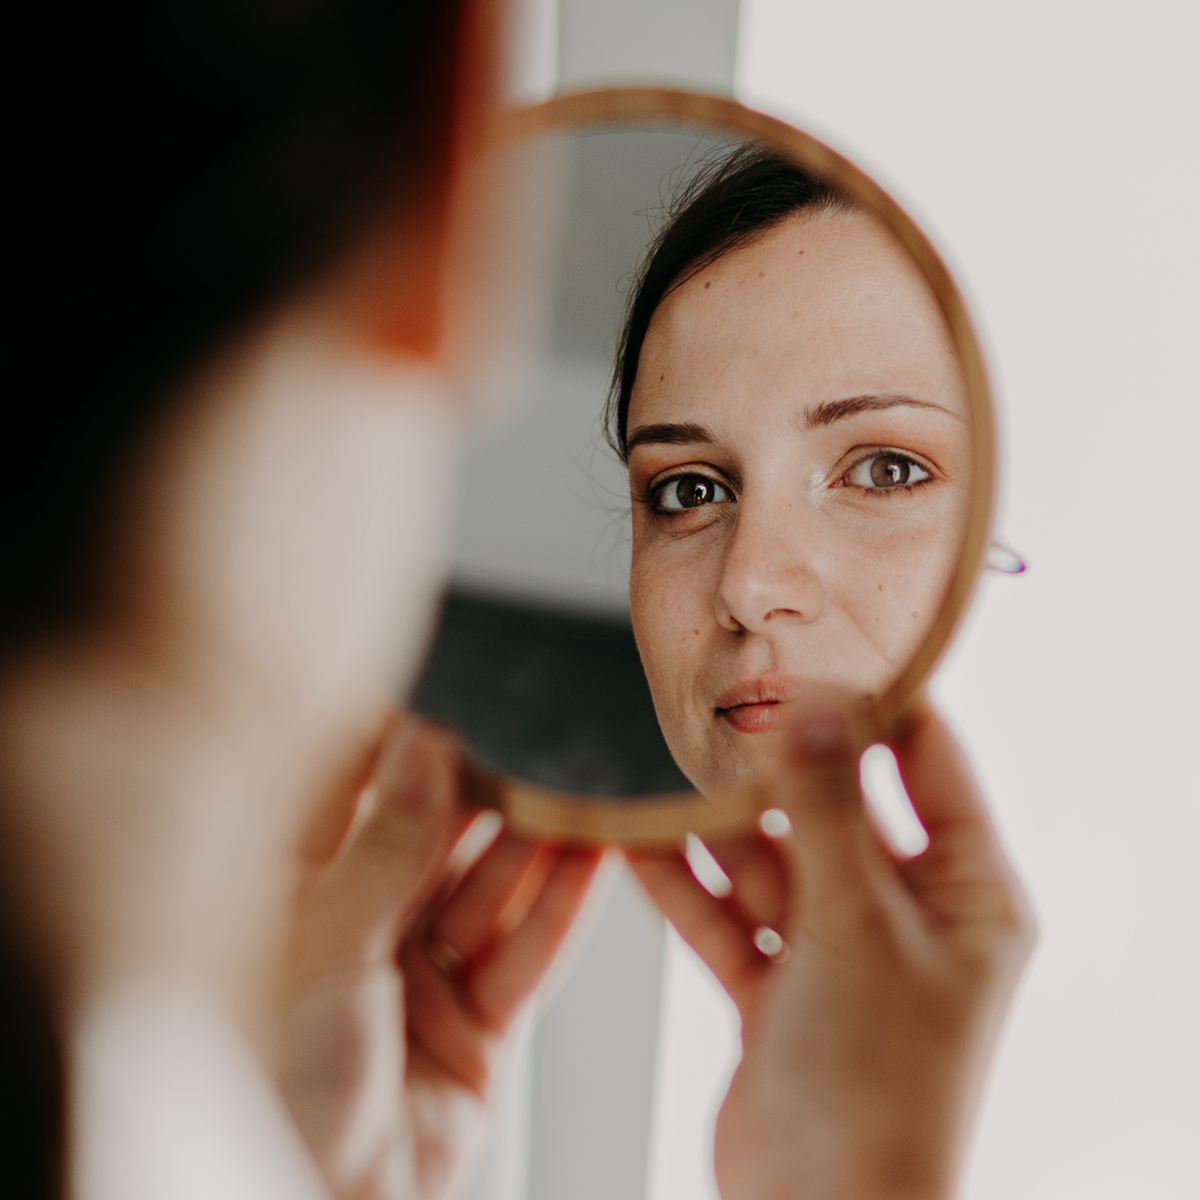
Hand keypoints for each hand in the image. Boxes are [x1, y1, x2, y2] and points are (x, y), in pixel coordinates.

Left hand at [273, 714, 601, 1199]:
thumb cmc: (285, 1098)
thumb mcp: (330, 951)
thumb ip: (385, 849)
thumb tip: (422, 753)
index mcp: (300, 908)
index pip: (355, 804)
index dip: (403, 755)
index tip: (450, 709)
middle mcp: (362, 936)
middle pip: (437, 845)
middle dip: (488, 799)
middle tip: (535, 748)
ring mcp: (421, 979)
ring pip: (491, 892)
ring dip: (539, 846)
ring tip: (581, 794)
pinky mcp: (475, 1025)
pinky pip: (525, 952)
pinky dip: (563, 909)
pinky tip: (594, 860)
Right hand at [629, 704, 1033, 1199]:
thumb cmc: (875, 1091)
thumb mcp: (854, 922)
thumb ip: (827, 806)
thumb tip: (817, 702)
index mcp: (966, 895)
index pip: (929, 764)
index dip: (877, 707)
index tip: (821, 653)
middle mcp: (904, 915)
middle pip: (835, 809)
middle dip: (776, 772)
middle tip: (723, 713)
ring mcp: (836, 950)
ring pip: (770, 861)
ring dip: (717, 831)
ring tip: (662, 777)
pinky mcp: (776, 985)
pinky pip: (727, 914)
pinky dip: (686, 884)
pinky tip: (636, 843)